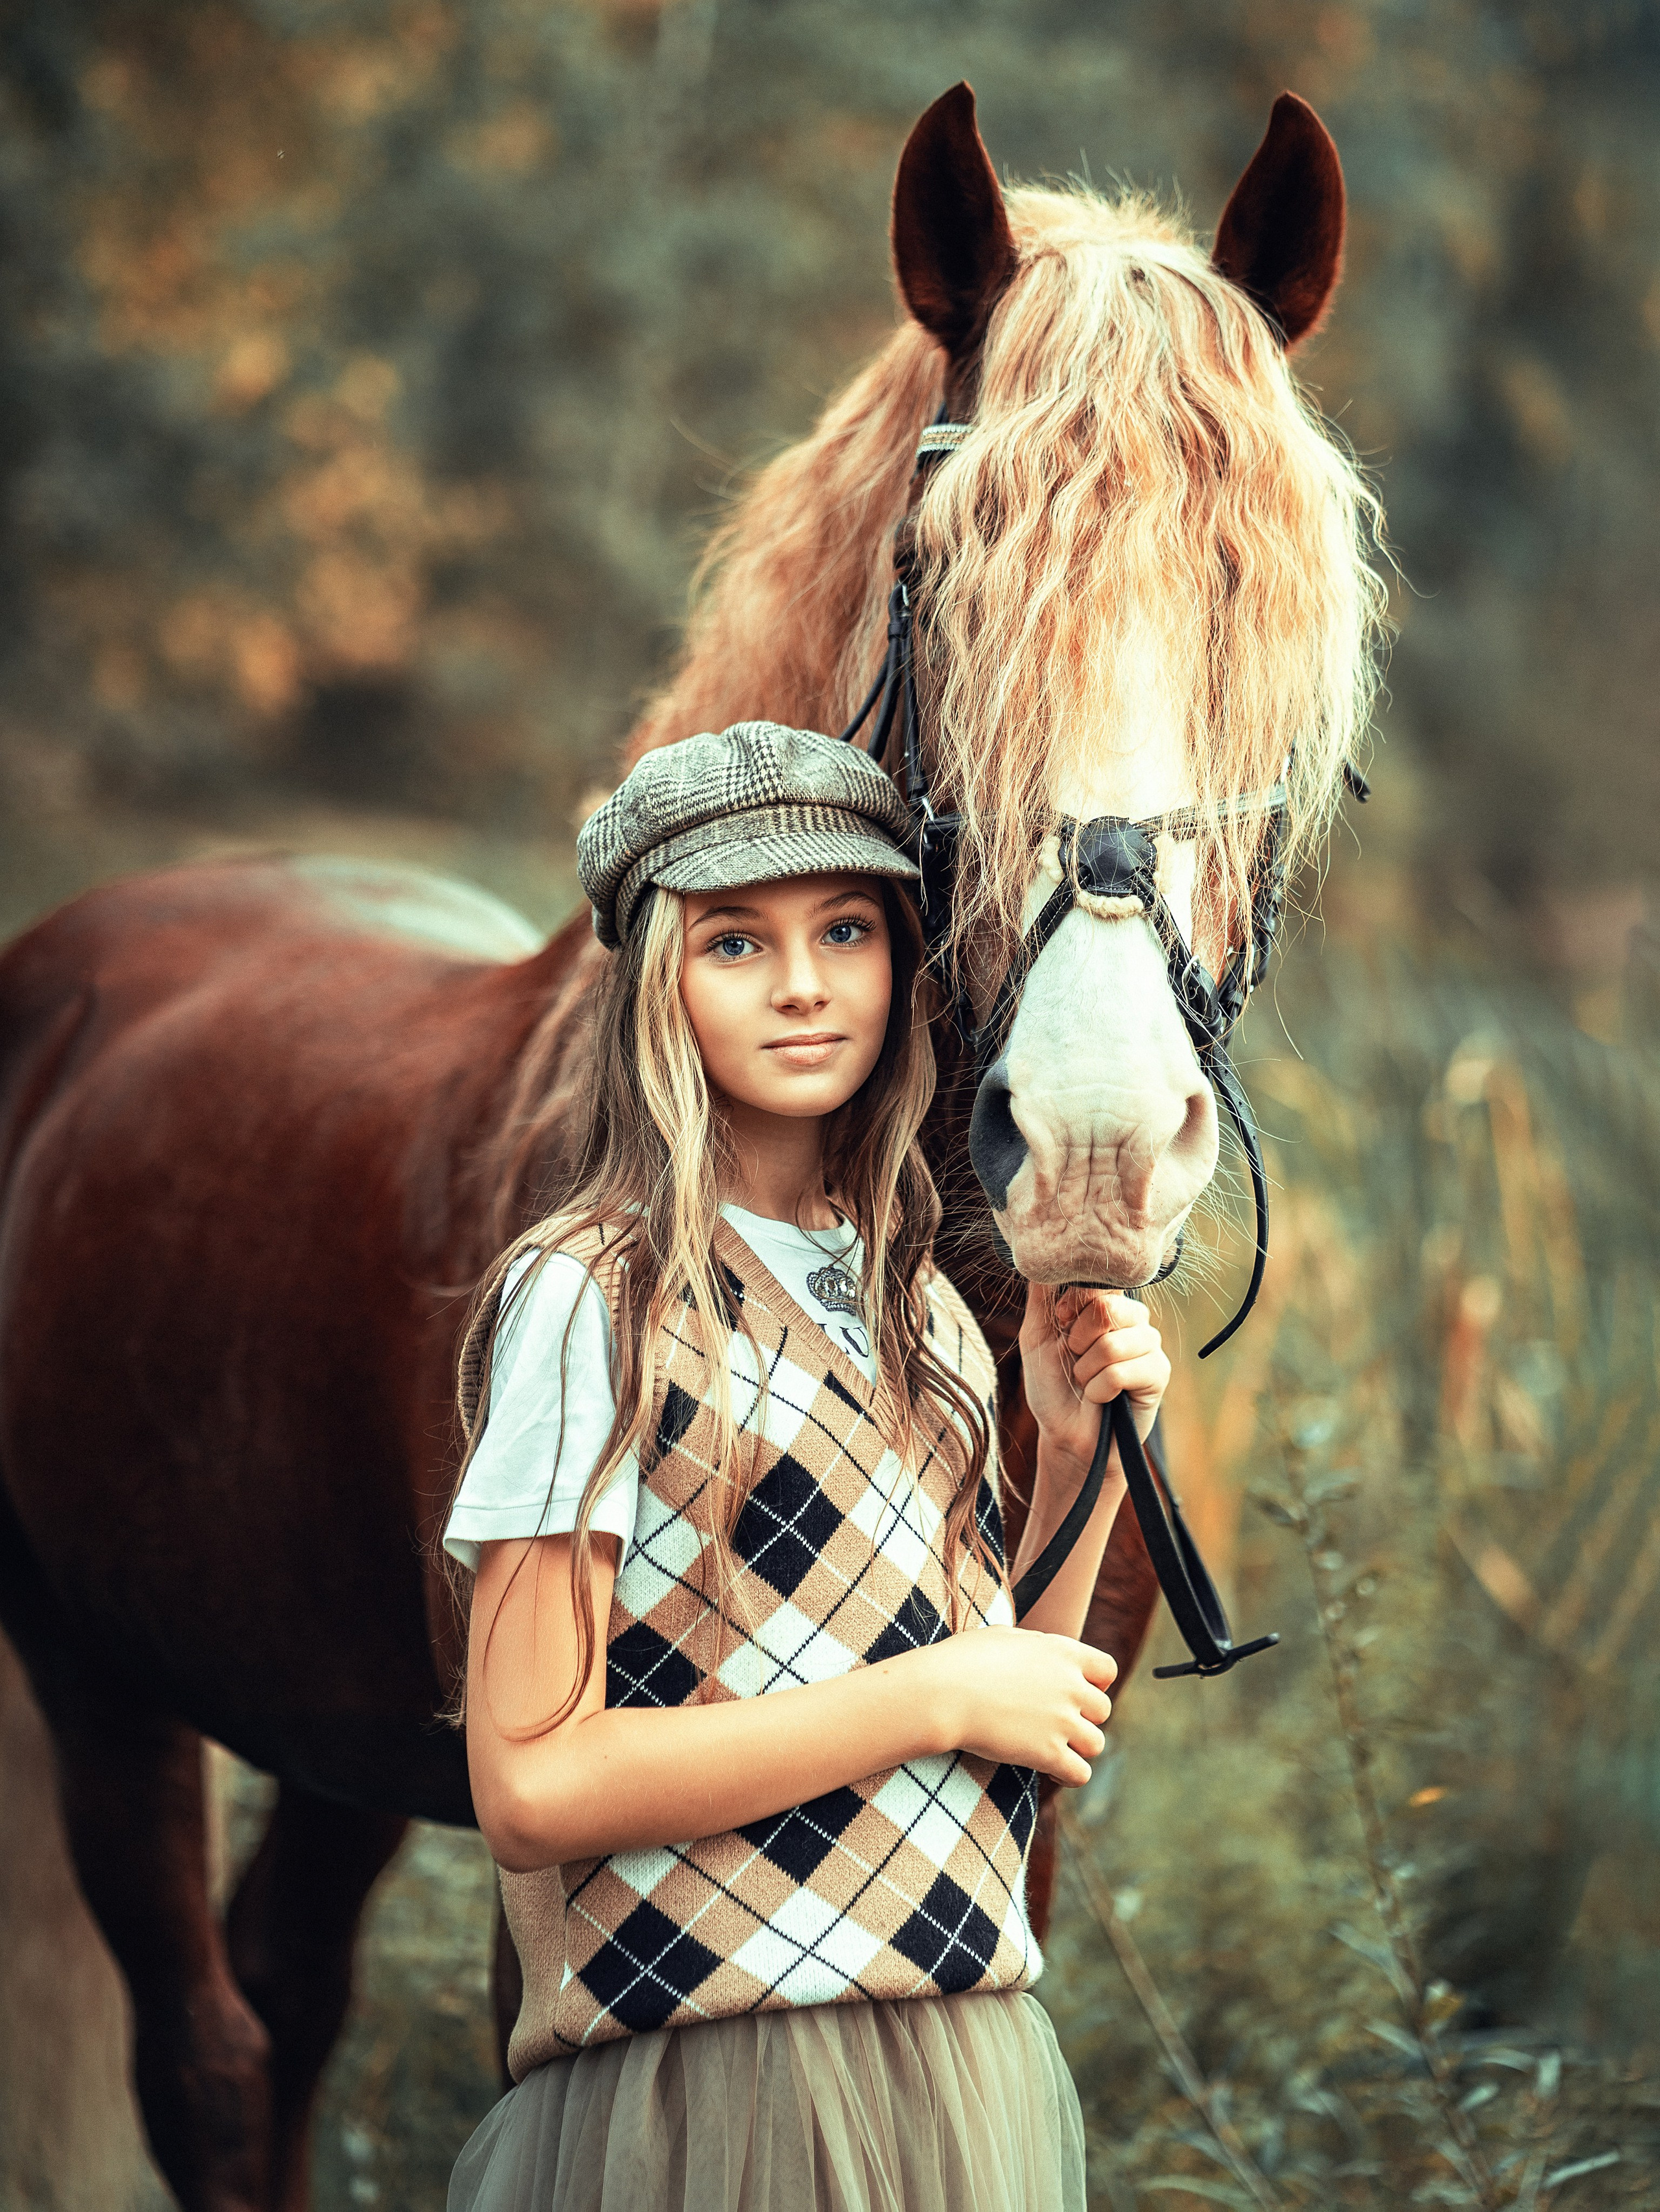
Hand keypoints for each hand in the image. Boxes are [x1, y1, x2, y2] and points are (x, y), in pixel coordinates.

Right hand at [921, 1624, 1117, 1786]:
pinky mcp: (1048, 1753)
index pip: (1108, 1669)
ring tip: (1055, 1749)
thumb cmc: (963, 1660)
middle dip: (1083, 1718)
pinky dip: (1070, 1775)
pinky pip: (1081, 1774)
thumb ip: (1034, 1646)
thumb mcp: (1005, 1637)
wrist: (942, 1692)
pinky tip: (1051, 1771)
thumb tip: (1040, 1651)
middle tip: (1057, 1724)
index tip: (1077, 1691)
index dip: (1097, 1682)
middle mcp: (1070, 1685)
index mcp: (1062, 1652)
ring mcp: (1062, 1720)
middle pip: (1103, 1710)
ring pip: (1096, 1744)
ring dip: (1078, 1748)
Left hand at [1019, 1284, 1169, 1472]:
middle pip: (1107, 1308)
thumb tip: (1040, 1255)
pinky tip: (1101, 1398)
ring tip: (1087, 1382)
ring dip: (1086, 1371)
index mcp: (1105, 1305)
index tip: (1060, 1323)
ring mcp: (1148, 1345)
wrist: (1066, 1436)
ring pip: (1112, 1344)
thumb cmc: (1052, 1387)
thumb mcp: (1037, 1337)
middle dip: (1078, 1340)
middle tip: (1074, 1359)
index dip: (1073, 1303)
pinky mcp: (1159, 1373)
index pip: (1097, 1282)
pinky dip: (1099, 1389)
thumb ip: (1042, 1297)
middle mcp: (1132, 1319)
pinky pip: (1122, 1371)